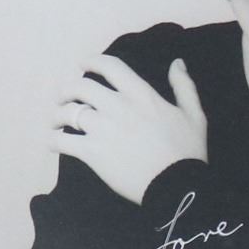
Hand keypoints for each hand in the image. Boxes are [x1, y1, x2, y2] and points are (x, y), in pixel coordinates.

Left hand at [49, 54, 207, 204]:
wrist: (178, 186)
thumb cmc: (188, 152)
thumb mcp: (194, 114)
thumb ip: (184, 86)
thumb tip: (177, 63)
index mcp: (141, 94)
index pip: (110, 66)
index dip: (92, 61)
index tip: (83, 65)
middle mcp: (119, 106)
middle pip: (80, 86)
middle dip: (67, 89)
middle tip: (64, 97)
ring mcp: (104, 129)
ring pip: (67, 112)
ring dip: (57, 115)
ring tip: (55, 121)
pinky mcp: (93, 153)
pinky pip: (62, 141)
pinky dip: (54, 140)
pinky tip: (54, 142)